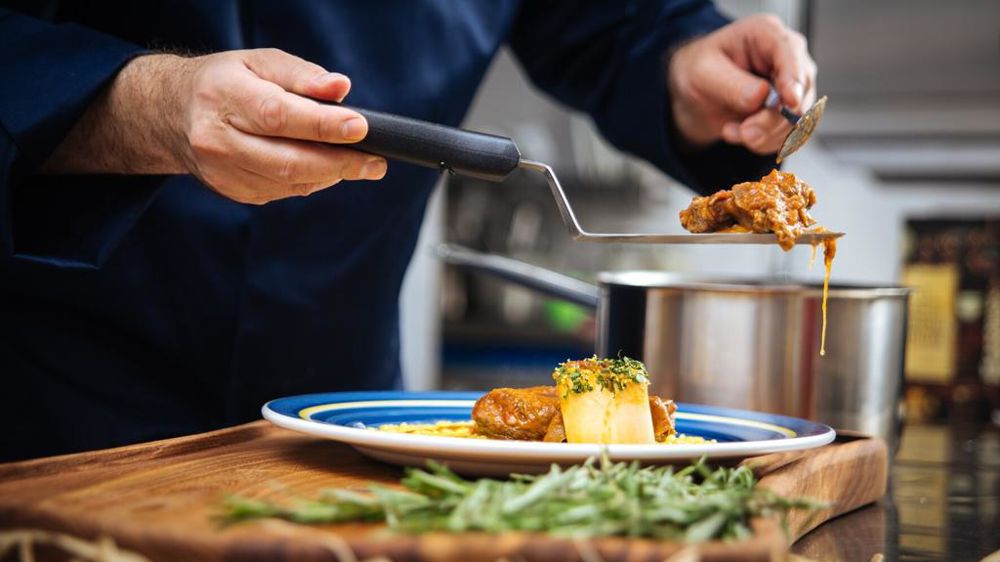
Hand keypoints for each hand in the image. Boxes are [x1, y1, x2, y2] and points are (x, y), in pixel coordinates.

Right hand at [43, 49, 385, 204]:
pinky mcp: (231, 191)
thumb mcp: (260, 62)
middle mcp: (216, 138)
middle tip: (376, 162)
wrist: (172, 114)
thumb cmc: (227, 82)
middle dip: (340, 163)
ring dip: (330, 175)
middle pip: (287, 160)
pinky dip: (310, 181)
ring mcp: (222, 171)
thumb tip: (341, 89)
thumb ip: (302, 75)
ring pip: (289, 182)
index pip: (278, 115)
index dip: (323, 125)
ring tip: (360, 163)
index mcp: (223, 96)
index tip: (360, 127)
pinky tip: (324, 168)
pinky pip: (282, 192)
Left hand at [667, 14, 816, 154]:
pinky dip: (765, 142)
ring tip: (731, 130)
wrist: (695, 92)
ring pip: (798, 119)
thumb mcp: (702, 73)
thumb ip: (731, 85)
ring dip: (764, 134)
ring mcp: (792, 85)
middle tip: (745, 133)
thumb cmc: (699, 70)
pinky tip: (739, 133)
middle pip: (800, 91)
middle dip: (772, 120)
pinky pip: (790, 134)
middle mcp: (787, 57)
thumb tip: (761, 95)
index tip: (789, 103)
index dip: (793, 79)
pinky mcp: (790, 110)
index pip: (790, 53)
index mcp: (765, 34)